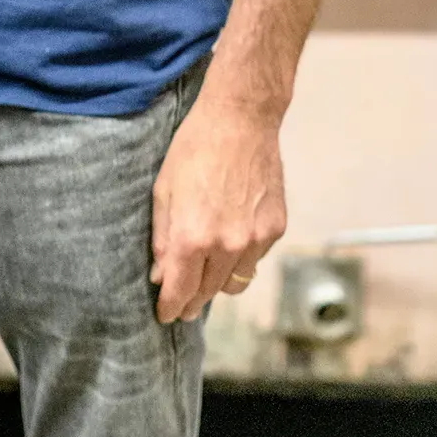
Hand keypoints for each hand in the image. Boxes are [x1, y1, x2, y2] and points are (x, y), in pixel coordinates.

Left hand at [149, 92, 285, 323]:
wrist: (241, 120)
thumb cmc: (194, 148)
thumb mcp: (164, 190)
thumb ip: (162, 238)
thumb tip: (161, 275)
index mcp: (193, 237)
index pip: (181, 291)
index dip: (171, 308)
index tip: (166, 316)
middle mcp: (227, 246)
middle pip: (208, 292)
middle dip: (192, 300)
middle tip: (183, 301)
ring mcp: (255, 239)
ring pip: (236, 282)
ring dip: (218, 280)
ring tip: (207, 268)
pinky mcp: (275, 229)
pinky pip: (255, 258)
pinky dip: (242, 256)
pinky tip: (231, 236)